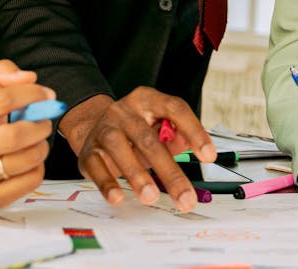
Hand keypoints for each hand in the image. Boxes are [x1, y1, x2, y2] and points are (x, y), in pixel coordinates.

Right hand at [0, 59, 53, 213]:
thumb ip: (2, 78)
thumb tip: (29, 77)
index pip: (3, 99)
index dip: (31, 93)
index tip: (47, 95)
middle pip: (16, 135)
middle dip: (40, 126)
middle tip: (44, 123)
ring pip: (26, 160)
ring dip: (42, 147)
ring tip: (37, 142)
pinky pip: (29, 182)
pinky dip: (38, 168)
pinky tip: (28, 163)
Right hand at [59, 87, 214, 211]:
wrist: (94, 126)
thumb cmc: (135, 130)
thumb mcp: (158, 127)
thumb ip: (176, 136)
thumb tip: (194, 147)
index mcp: (147, 99)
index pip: (174, 109)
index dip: (194, 131)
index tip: (209, 156)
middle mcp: (124, 111)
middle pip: (149, 139)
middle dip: (170, 172)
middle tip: (186, 197)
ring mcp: (104, 129)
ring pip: (120, 150)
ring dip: (137, 175)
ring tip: (152, 196)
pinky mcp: (88, 151)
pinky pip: (97, 168)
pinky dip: (107, 184)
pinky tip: (118, 197)